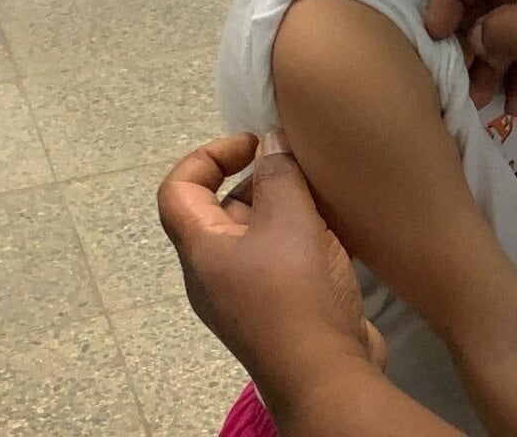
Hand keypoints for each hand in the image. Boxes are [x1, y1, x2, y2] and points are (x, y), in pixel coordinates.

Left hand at [157, 133, 385, 392]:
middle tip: (302, 169)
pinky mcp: (276, 312)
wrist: (324, 372)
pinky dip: (303, 241)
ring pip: (257, 236)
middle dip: (260, 181)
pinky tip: (337, 237)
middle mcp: (214, 272)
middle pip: (222, 211)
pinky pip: (280, 263)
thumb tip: (270, 145)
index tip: (254, 144)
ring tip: (326, 200)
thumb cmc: (296, 293)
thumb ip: (279, 174)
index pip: (179, 189)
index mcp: (202, 249)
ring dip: (288, 211)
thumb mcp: (289, 219)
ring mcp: (244, 296)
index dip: (208, 155)